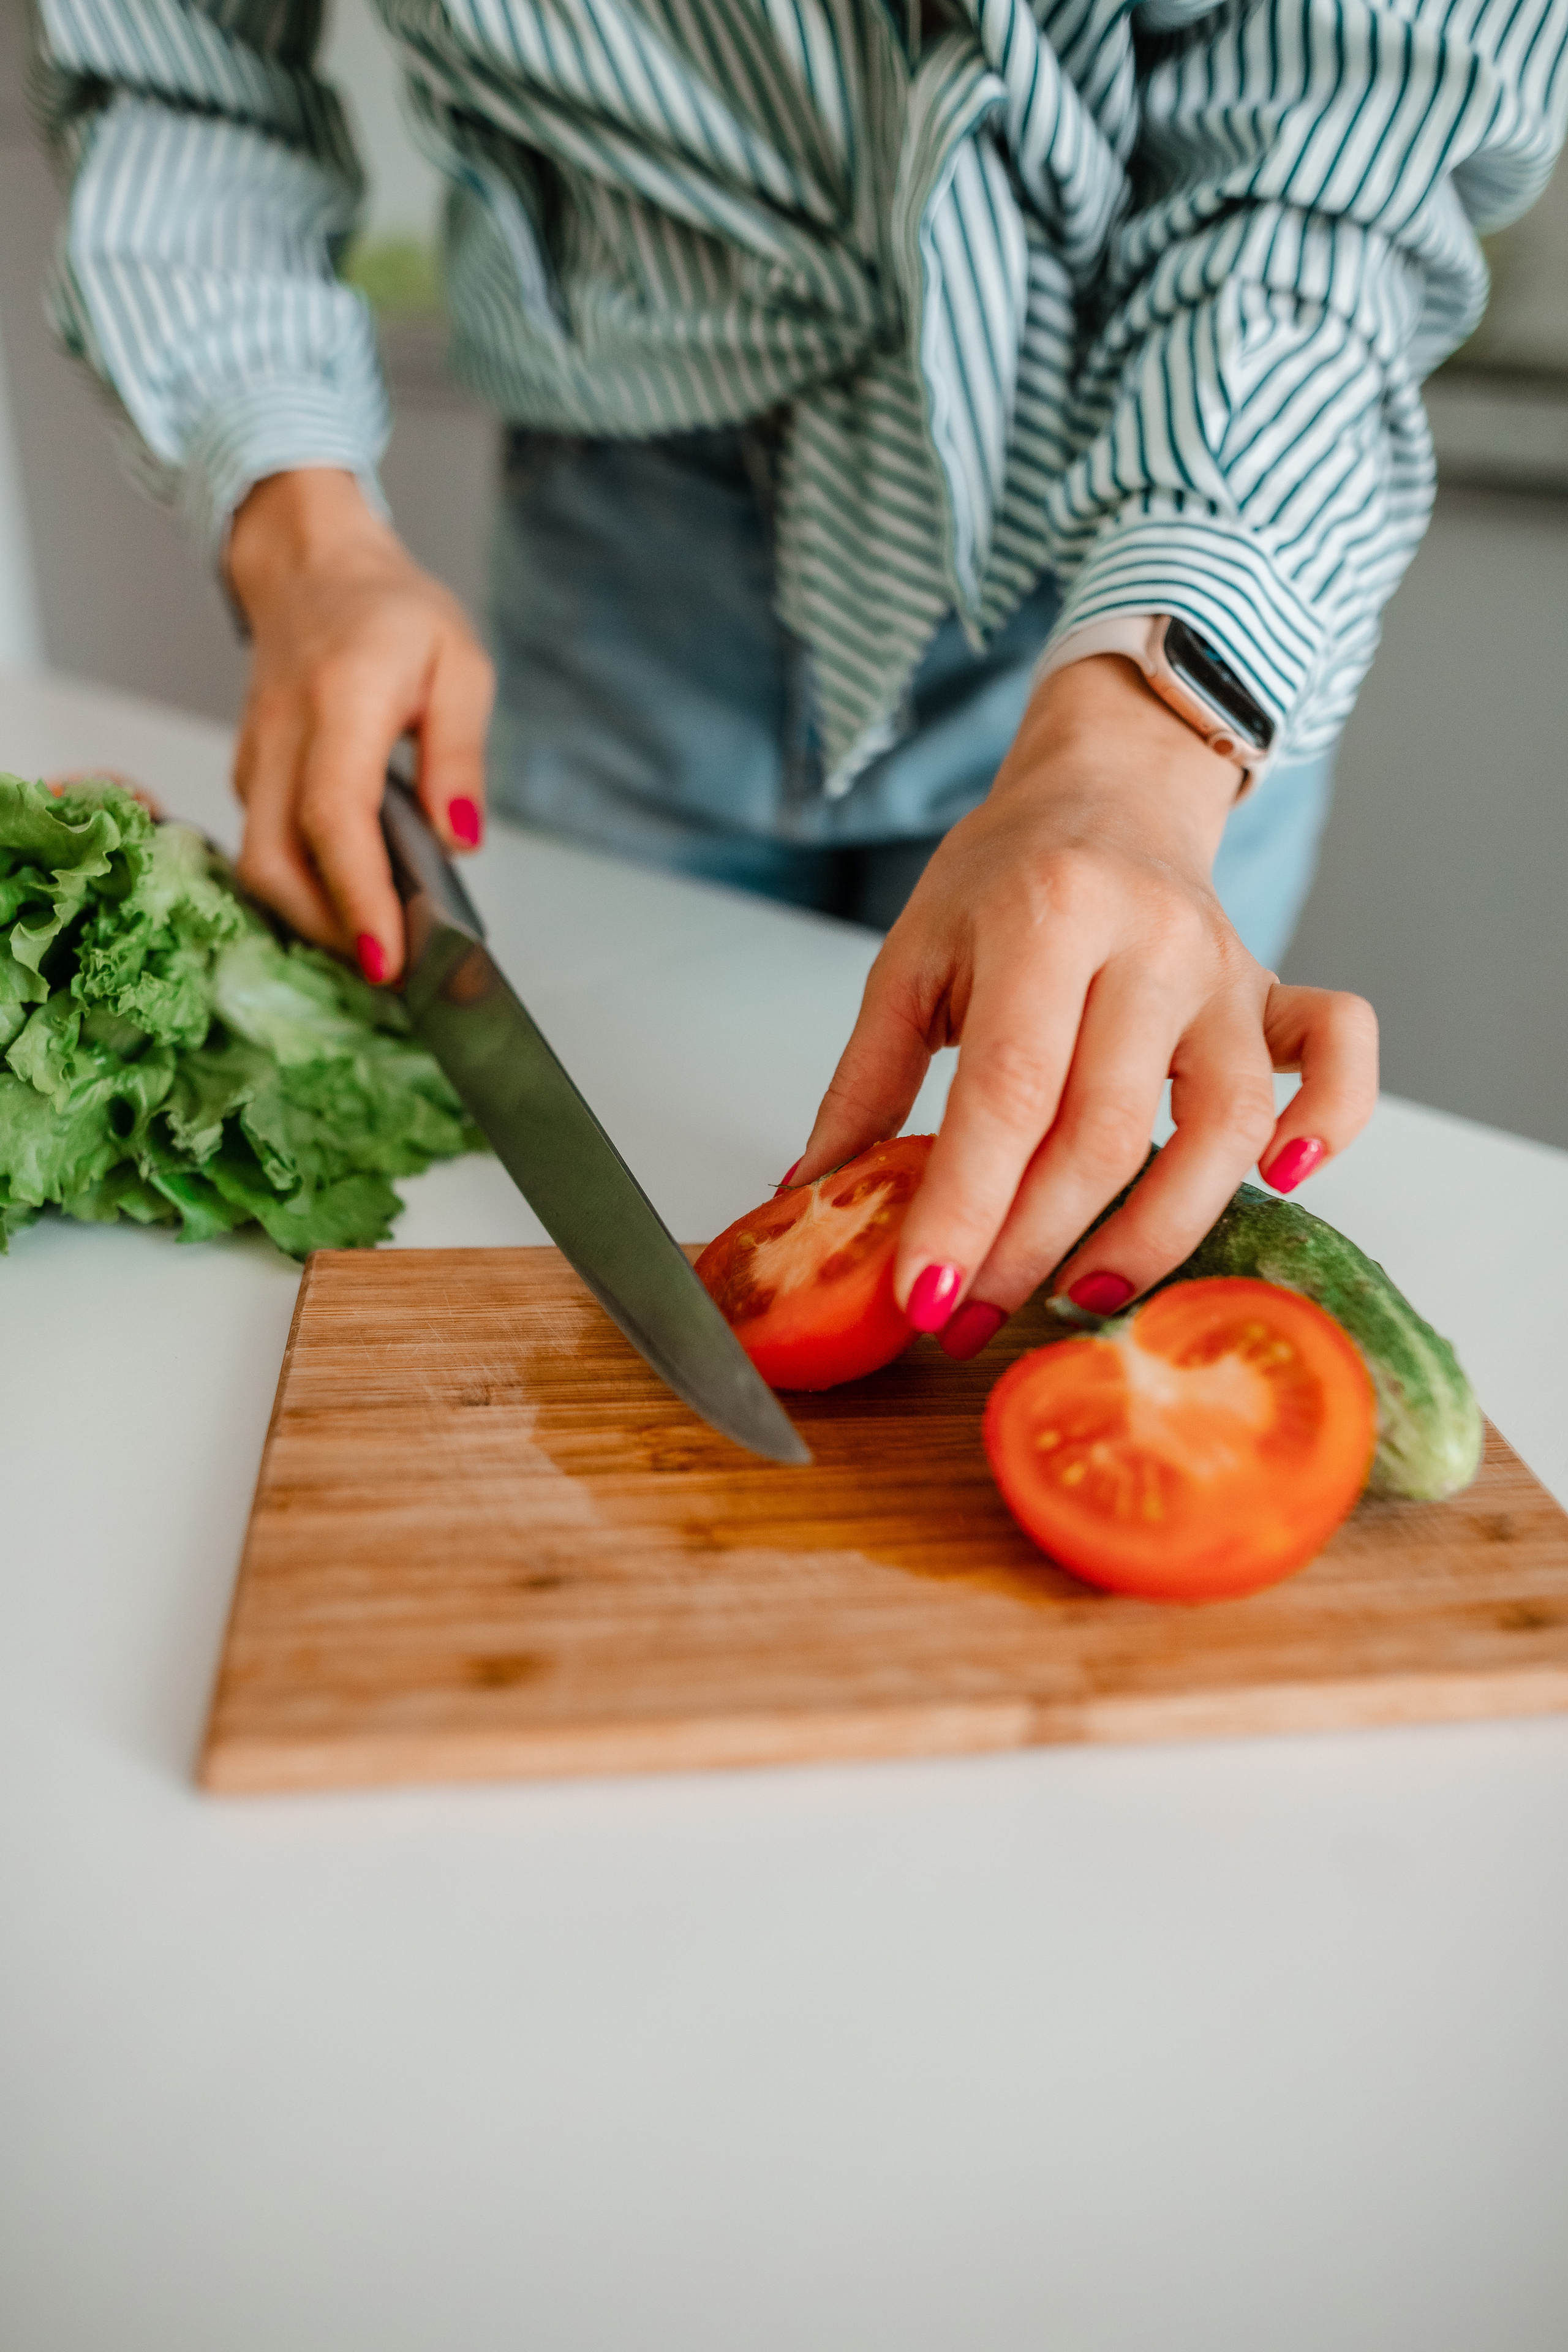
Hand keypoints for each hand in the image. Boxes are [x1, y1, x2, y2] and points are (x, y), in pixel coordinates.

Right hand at [227, 468, 494, 980]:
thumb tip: (463, 839)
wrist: (312, 566)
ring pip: (260, 864)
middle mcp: (281, 737)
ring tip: (381, 941)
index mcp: (339, 702)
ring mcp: (254, 758)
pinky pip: (265, 847)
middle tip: (393, 966)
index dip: (358, 897)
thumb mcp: (460, 663)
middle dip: (329, 929)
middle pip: (275, 861)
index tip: (389, 956)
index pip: (333, 817)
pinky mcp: (250, 775)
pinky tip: (356, 900)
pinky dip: (305, 887)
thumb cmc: (392, 612)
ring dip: (314, 917)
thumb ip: (461, 754)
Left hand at [790, 656, 1377, 1353]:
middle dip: (1033, 1245)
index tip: (923, 1295)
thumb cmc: (1002, 881)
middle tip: (972, 1315)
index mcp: (1045, 916)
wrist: (1105, 788)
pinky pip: (1341, 1055)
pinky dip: (1330, 1123)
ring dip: (1158, 1229)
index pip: (1006, 1091)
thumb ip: (866, 1081)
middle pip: (1105, 1128)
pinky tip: (1281, 1183)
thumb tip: (812, 1200)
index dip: (965, 1206)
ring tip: (1084, 1294)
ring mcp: (1227, 971)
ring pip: (1224, 1122)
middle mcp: (1150, 942)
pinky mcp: (1277, 991)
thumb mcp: (911, 957)